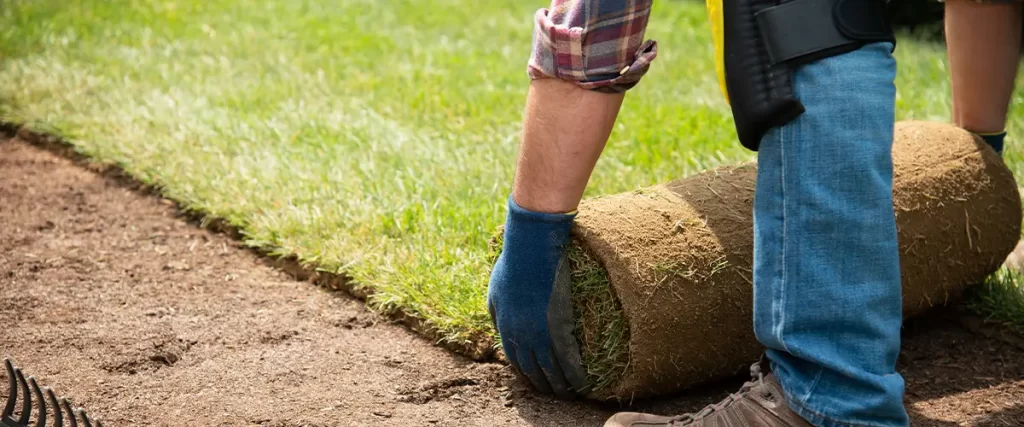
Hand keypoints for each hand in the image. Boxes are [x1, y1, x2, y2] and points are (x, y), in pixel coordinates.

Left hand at [486, 197, 589, 398]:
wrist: (531, 248)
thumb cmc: (514, 263)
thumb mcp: (495, 289)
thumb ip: (497, 311)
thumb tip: (499, 325)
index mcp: (505, 327)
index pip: (515, 360)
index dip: (525, 374)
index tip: (534, 381)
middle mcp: (521, 336)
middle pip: (532, 370)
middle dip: (542, 385)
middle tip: (554, 393)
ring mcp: (540, 333)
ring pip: (550, 370)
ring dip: (560, 387)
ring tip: (570, 396)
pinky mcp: (559, 327)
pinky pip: (568, 360)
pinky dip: (576, 375)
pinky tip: (583, 385)